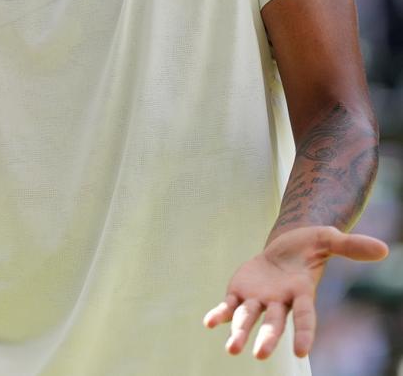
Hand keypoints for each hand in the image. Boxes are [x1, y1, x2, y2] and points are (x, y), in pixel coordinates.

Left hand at [203, 226, 387, 359]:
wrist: (286, 245)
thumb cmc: (310, 245)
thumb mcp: (329, 239)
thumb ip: (351, 246)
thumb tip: (384, 249)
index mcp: (302, 293)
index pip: (305, 316)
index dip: (305, 332)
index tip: (303, 351)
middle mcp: (280, 302)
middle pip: (274, 322)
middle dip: (268, 338)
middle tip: (261, 355)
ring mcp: (259, 299)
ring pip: (248, 318)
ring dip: (240, 333)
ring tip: (232, 350)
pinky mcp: (240, 292)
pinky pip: (229, 306)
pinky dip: (219, 315)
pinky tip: (209, 323)